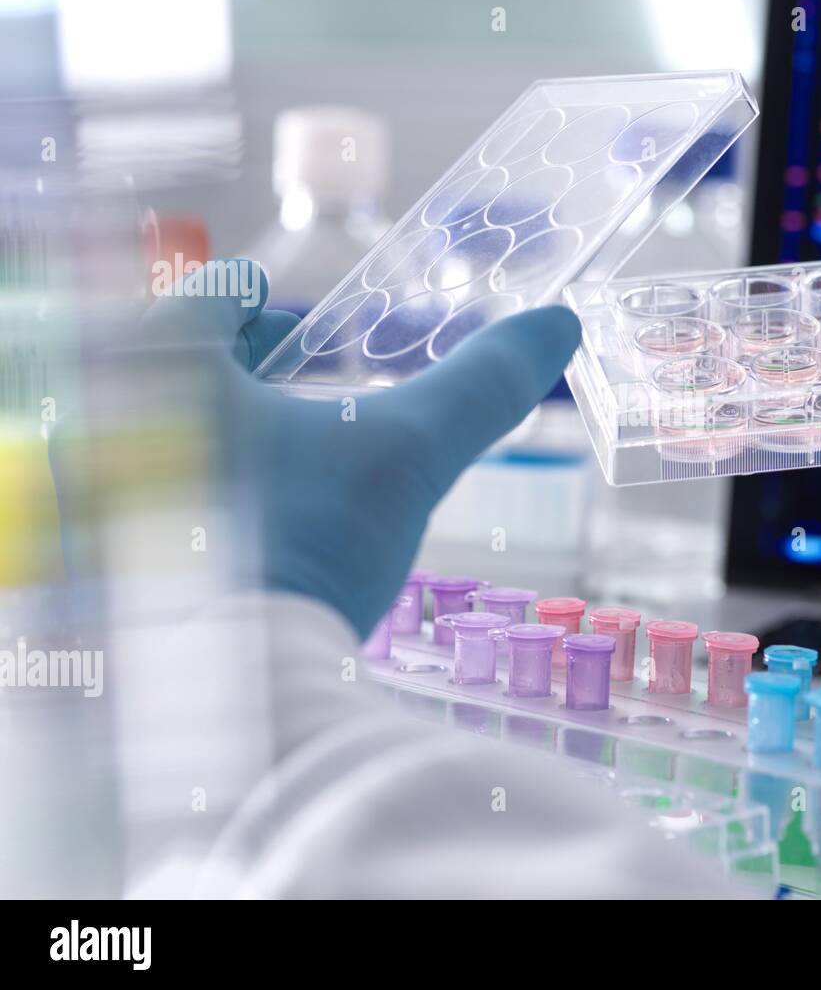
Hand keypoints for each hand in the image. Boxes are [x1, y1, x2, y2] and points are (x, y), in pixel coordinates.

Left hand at [53, 261, 579, 636]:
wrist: (239, 696)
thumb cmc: (313, 544)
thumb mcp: (409, 455)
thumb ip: (483, 385)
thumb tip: (558, 323)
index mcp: (159, 365)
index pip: (206, 297)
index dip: (257, 299)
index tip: (285, 310)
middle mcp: (99, 419)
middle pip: (171, 361)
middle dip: (238, 363)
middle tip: (293, 373)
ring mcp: (89, 495)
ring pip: (153, 429)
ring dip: (213, 424)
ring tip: (279, 448)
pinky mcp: (97, 563)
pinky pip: (142, 491)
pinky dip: (190, 485)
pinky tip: (247, 519)